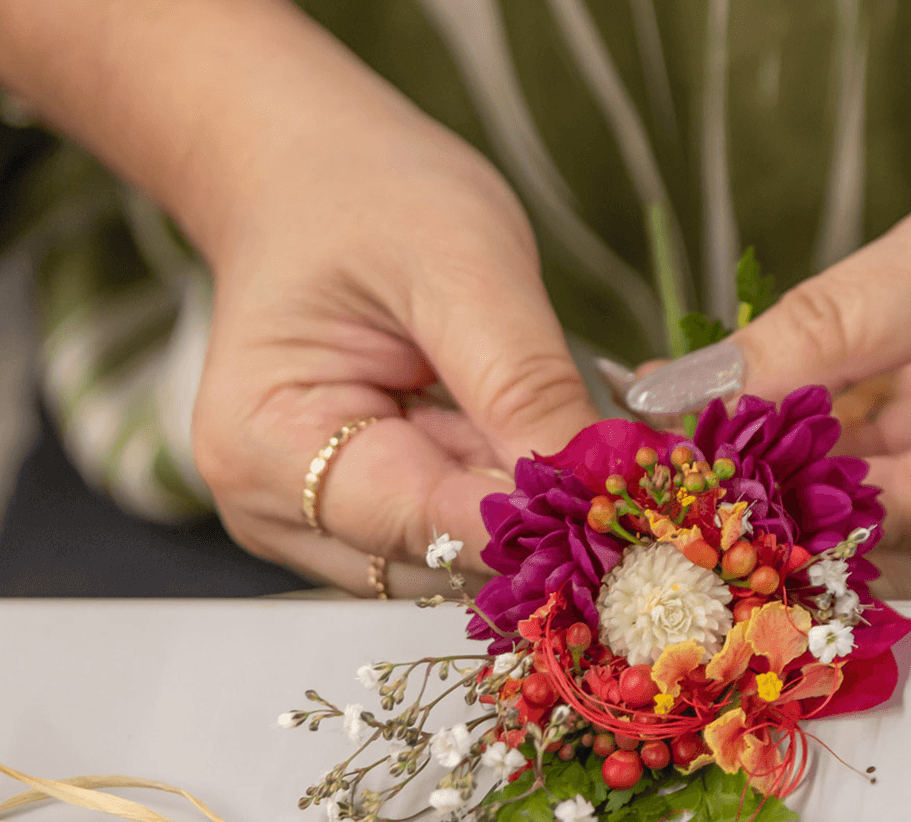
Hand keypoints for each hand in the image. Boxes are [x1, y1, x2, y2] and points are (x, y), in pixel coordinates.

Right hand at [189, 67, 598, 591]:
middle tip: (646, 465)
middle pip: (441, 557)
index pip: (424, 522)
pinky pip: (457, 527)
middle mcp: (272, 506)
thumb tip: (600, 485)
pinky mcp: (362, 512)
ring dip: (535, 508)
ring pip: (460, 556)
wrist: (308, 174)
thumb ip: (524, 383)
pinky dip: (513, 490)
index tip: (636, 504)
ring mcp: (313, 519)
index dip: (537, 520)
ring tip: (598, 437)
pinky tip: (548, 439)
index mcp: (265, 444)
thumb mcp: (460, 263)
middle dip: (544, 518)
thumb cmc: (362, 195)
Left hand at [627, 31, 910, 598]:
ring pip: (871, 539)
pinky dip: (818, 467)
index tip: (673, 461)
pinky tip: (756, 428)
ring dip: (786, 488)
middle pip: (888, 549)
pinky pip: (881, 507)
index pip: (906, 517)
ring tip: (699, 437)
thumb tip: (686, 394)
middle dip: (776, 499)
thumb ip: (824, 332)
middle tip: (664, 454)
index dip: (779, 492)